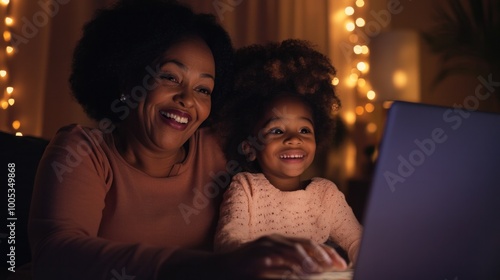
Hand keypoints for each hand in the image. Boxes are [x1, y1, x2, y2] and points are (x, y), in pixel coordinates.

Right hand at [219, 234, 347, 278]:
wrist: (220, 268)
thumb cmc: (248, 267)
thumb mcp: (272, 262)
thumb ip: (290, 264)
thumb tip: (314, 270)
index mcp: (280, 240)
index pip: (309, 243)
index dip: (327, 251)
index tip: (341, 262)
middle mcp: (274, 240)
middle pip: (304, 244)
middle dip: (322, 254)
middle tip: (335, 265)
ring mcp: (264, 248)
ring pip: (291, 251)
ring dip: (307, 260)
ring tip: (319, 269)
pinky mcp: (255, 259)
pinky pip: (275, 261)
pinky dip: (287, 267)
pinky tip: (297, 273)